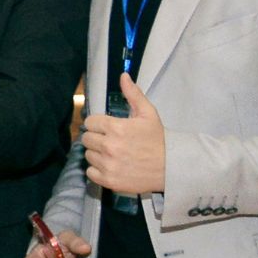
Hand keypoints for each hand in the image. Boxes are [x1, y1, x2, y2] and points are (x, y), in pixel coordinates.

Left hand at [81, 74, 167, 197]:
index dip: (98, 124)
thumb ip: (133, 94)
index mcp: (116, 128)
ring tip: (113, 154)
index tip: (107, 127)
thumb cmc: (158, 139)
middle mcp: (109, 146)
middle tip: (111, 141)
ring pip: (88, 155)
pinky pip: (90, 172)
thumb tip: (123, 75)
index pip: (90, 122)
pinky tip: (111, 166)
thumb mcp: (148, 113)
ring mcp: (108, 165)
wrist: (170, 167)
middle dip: (97, 138)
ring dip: (97, 154)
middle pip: (86, 139)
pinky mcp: (109, 181)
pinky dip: (98, 170)